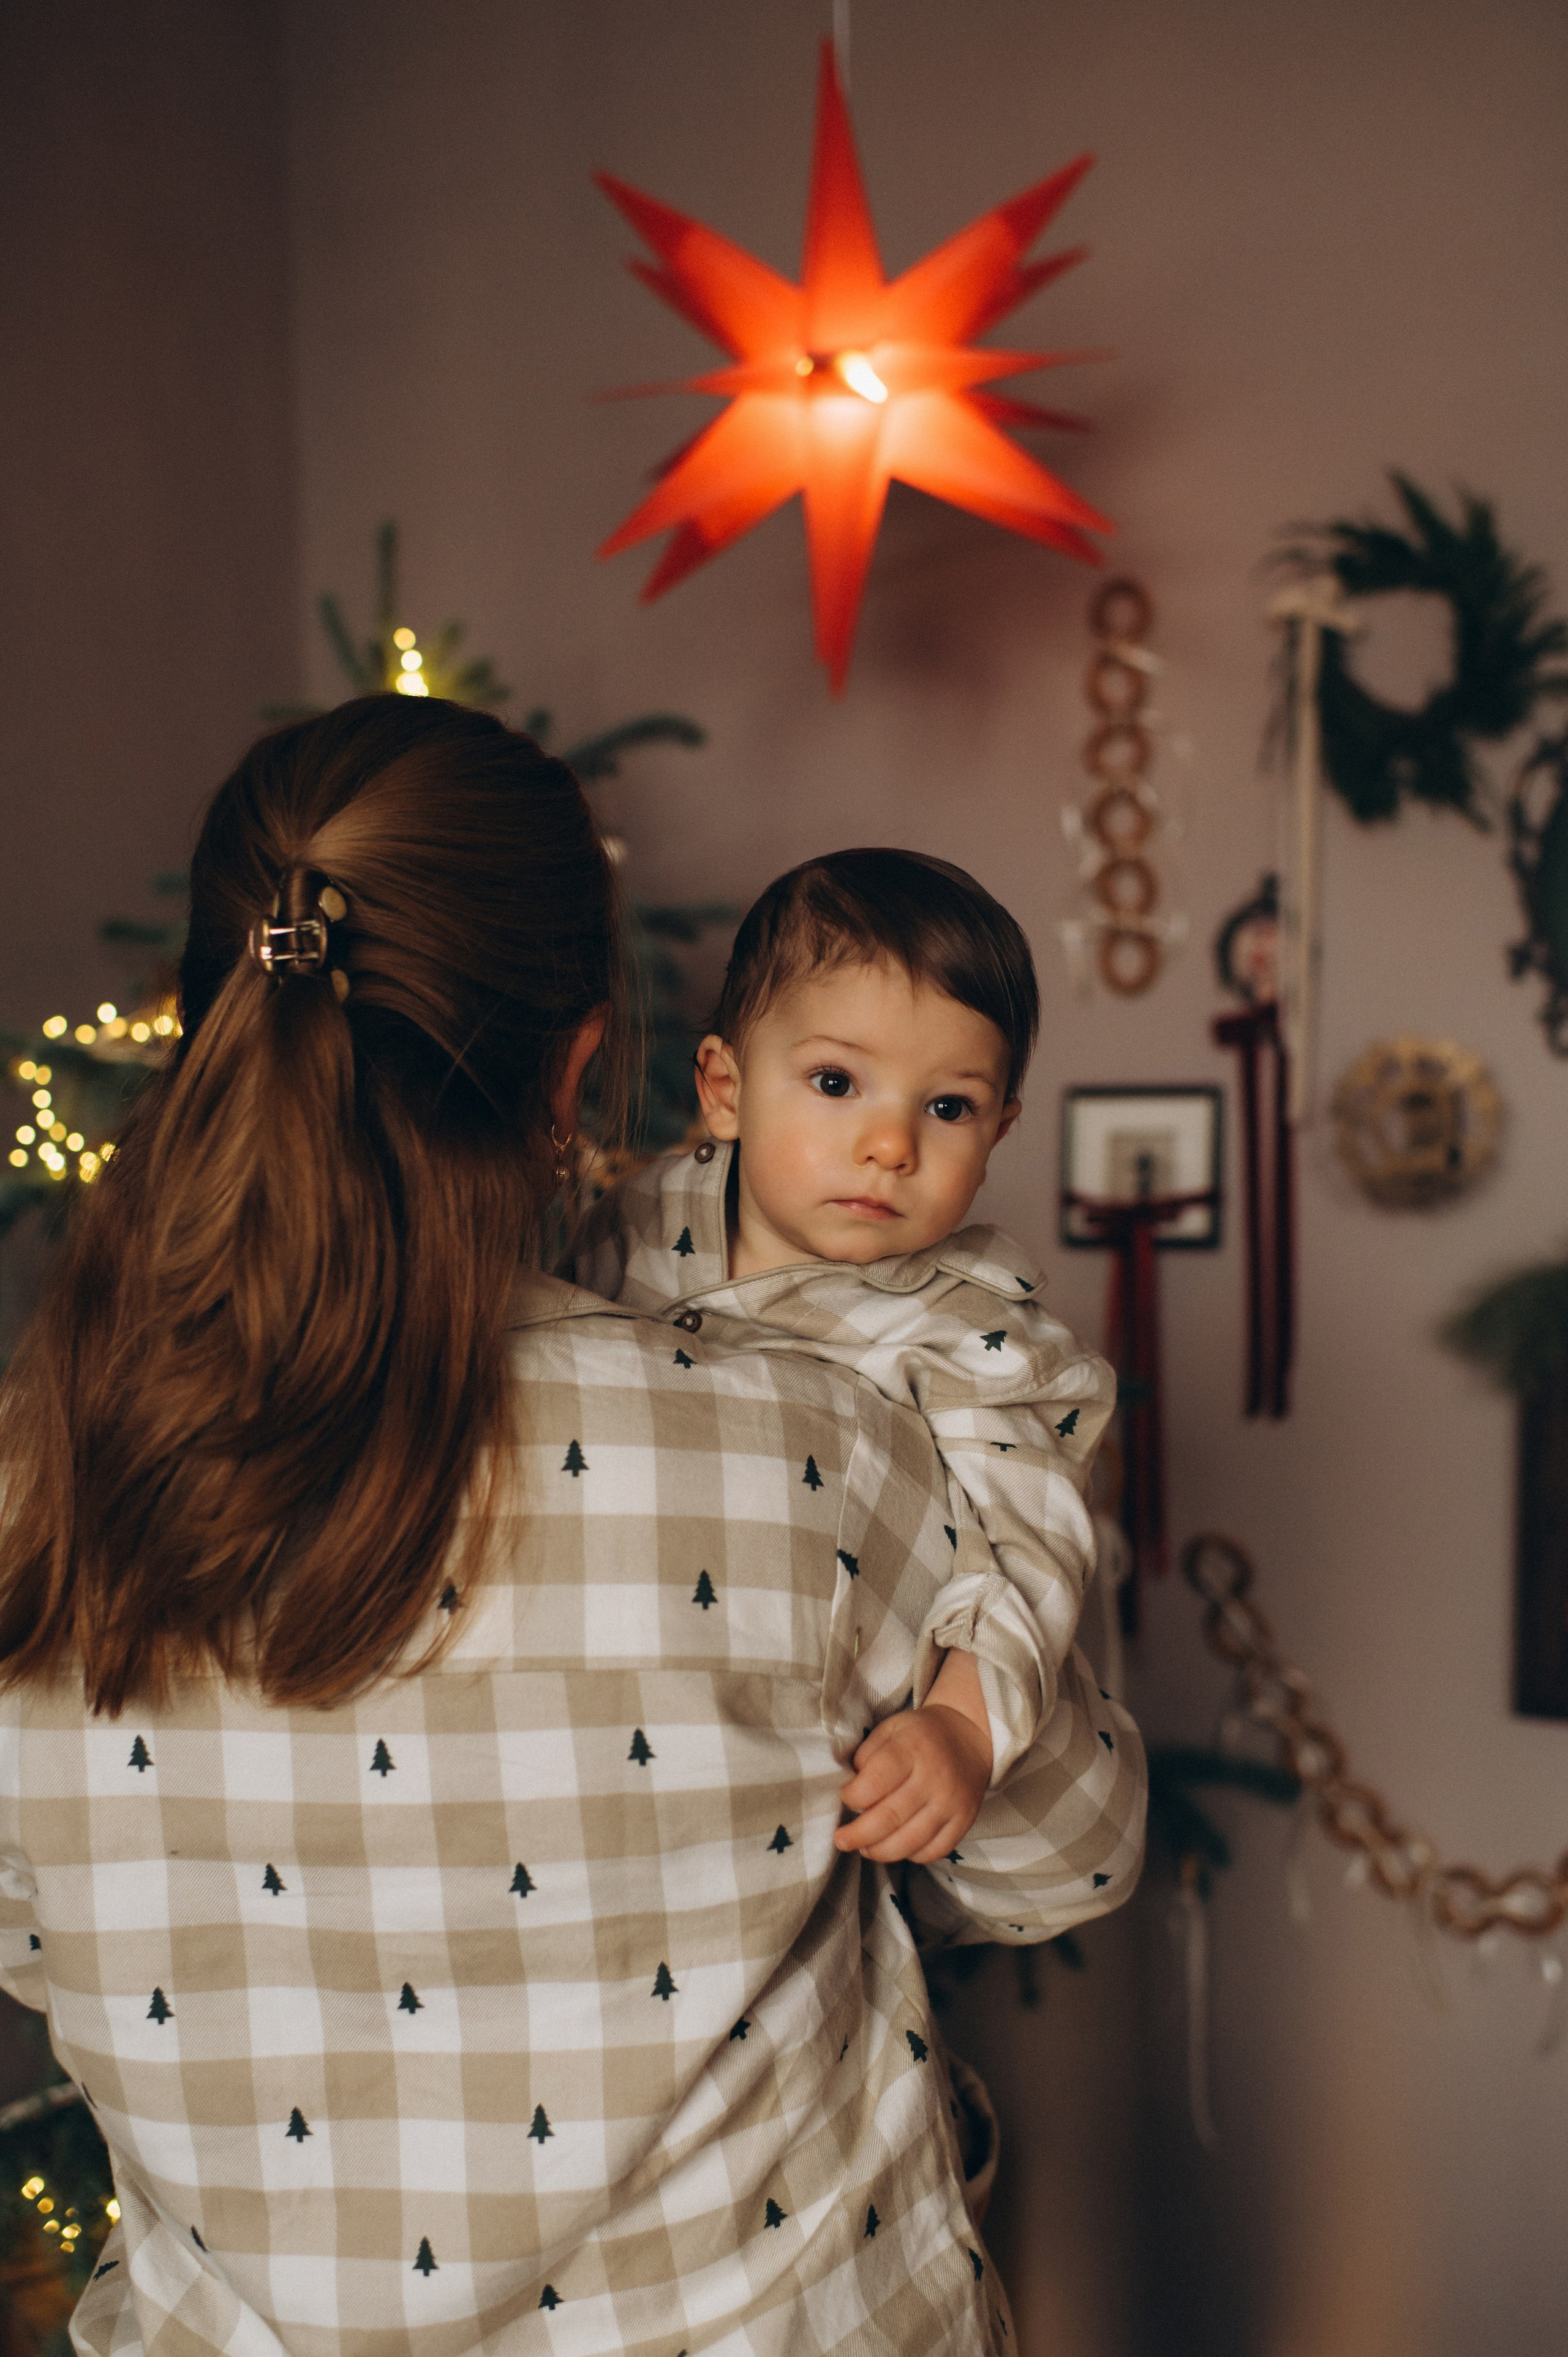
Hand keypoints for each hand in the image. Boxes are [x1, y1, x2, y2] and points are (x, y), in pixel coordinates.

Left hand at [834, 1653, 991, 1864]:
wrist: (967, 1737)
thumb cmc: (920, 1736)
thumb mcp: (890, 1729)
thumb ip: (868, 1754)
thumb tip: (851, 1787)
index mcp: (912, 1748)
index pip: (877, 1780)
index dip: (854, 1796)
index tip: (845, 1797)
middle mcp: (934, 1777)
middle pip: (891, 1817)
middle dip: (859, 1834)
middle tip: (842, 1840)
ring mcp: (951, 1803)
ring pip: (911, 1840)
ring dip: (881, 1851)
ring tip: (865, 1849)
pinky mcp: (964, 1821)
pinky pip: (935, 1850)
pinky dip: (912, 1856)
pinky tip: (898, 1847)